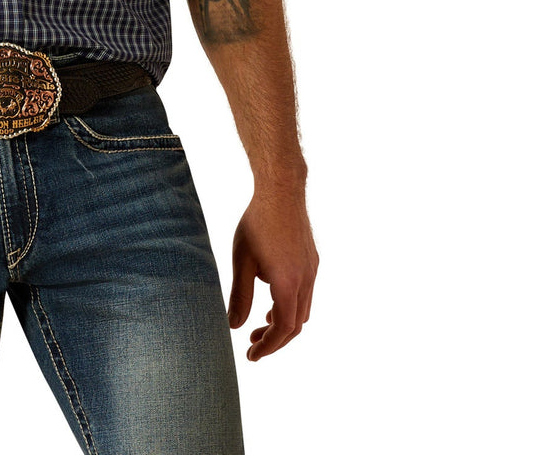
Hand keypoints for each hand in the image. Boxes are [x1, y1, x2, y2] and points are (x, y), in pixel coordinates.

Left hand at [228, 191, 318, 360]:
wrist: (281, 191)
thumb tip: (234, 326)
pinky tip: (274, 298)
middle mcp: (306, 281)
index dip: (268, 346)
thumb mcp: (242, 261)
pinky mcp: (312, 260)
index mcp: (288, 285)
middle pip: (296, 325)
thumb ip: (240, 296)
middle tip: (253, 345)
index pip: (282, 329)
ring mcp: (312, 270)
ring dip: (284, 322)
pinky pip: (306, 293)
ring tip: (262, 325)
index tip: (251, 355)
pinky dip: (291, 305)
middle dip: (275, 339)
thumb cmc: (257, 223)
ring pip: (303, 310)